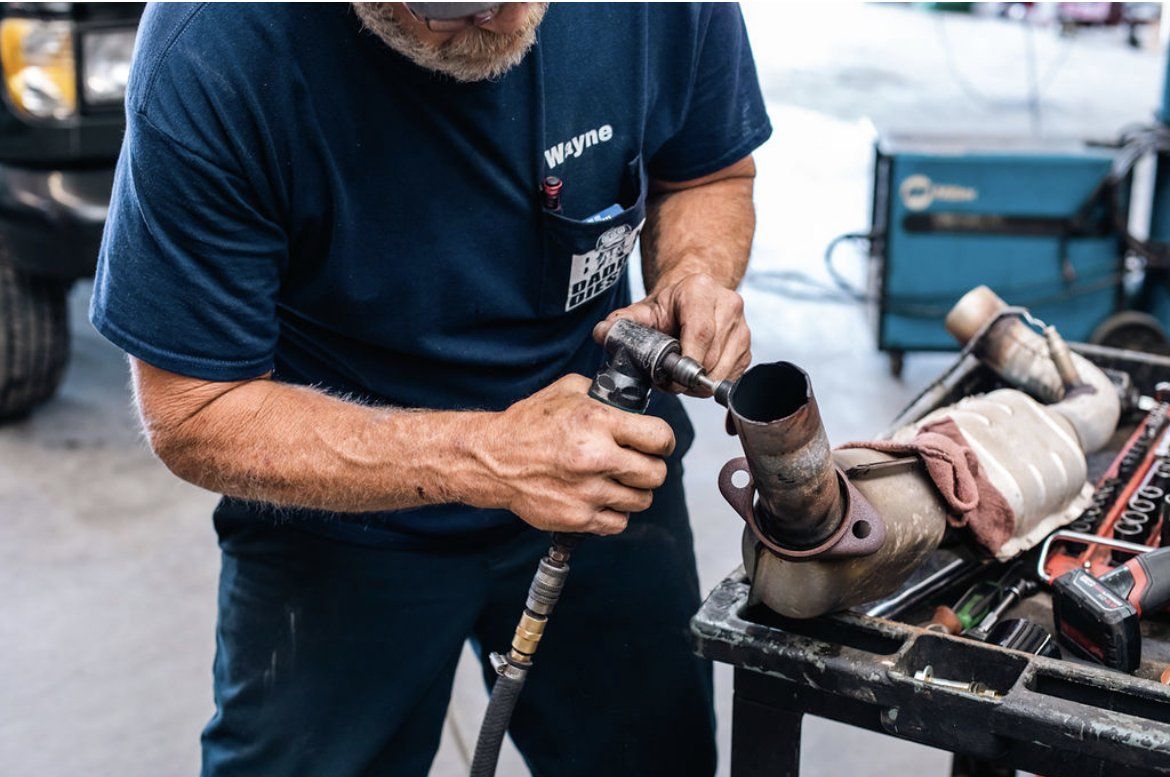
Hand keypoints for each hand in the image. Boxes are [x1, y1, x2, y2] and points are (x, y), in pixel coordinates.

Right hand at [468, 375, 674, 534]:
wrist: (493, 460)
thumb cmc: (528, 425)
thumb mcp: (567, 391)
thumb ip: (604, 396)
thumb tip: (633, 404)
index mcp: (598, 422)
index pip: (660, 437)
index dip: (663, 440)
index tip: (657, 443)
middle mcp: (596, 458)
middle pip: (656, 473)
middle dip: (651, 467)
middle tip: (638, 463)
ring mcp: (588, 492)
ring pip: (642, 500)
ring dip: (634, 491)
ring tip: (617, 480)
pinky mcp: (578, 518)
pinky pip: (618, 522)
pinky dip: (615, 512)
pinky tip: (601, 497)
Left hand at [593, 271, 750, 391]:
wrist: (694, 295)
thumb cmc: (669, 305)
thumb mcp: (643, 310)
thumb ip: (622, 322)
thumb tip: (602, 334)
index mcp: (700, 290)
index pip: (701, 331)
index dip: (687, 360)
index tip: (671, 378)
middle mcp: (728, 304)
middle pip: (712, 355)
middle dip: (688, 377)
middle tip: (667, 380)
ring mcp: (742, 326)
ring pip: (724, 369)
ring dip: (700, 383)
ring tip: (681, 375)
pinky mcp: (748, 345)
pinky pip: (732, 375)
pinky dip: (712, 382)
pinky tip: (696, 373)